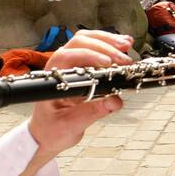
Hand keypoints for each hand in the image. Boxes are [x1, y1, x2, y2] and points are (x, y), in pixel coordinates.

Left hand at [27, 30, 134, 157]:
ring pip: (87, 40)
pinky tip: (123, 46)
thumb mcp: (71, 125)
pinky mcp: (80, 66)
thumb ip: (91, 113)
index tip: (107, 63)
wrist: (47, 134)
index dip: (89, 55)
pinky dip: (109, 45)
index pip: (68, 56)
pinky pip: (94, 48)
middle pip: (80, 42)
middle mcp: (60, 67)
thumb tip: (114, 101)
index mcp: (52, 79)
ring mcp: (70, 64)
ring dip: (108, 41)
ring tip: (127, 46)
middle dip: (104, 46)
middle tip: (125, 60)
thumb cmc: (52, 129)